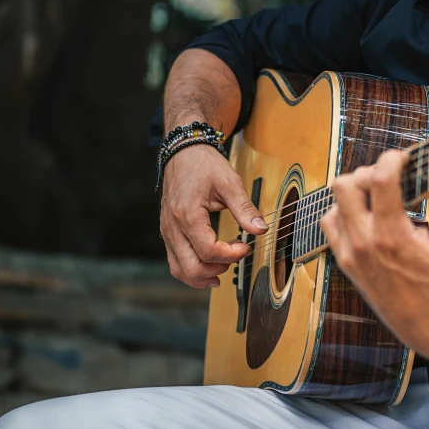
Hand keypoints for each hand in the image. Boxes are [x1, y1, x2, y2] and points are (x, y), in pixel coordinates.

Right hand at [160, 145, 267, 287]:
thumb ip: (245, 209)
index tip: (246, 246)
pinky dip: (192, 270)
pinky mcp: (168, 232)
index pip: (209, 251)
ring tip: (224, 268)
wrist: (183, 152)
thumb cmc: (204, 165)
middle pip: (191, 268)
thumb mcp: (230, 183)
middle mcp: (173, 227)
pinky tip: (209, 268)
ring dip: (203, 276)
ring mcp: (167, 232)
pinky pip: (175, 261)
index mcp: (187, 215)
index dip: (231, 255)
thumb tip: (261, 229)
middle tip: (236, 256)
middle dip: (218, 269)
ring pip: (179, 269)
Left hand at [320, 150, 428, 359]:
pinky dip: (344, 212)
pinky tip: (367, 216)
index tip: (403, 158)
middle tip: (389, 178)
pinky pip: (330, 224)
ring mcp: (350, 254)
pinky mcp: (345, 262)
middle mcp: (365, 243)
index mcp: (393, 235)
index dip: (391, 159)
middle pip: (345, 185)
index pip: (380, 180)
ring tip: (378, 197)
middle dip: (368, 172)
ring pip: (334, 202)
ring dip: (355, 192)